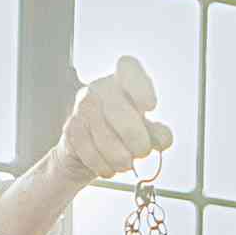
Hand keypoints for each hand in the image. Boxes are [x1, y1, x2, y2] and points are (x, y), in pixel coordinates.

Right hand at [54, 55, 172, 184]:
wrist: (89, 153)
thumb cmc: (122, 134)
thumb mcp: (145, 131)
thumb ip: (158, 134)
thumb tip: (163, 139)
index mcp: (122, 82)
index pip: (128, 67)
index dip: (140, 87)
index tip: (151, 107)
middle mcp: (100, 89)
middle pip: (118, 110)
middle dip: (136, 139)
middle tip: (143, 151)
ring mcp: (83, 107)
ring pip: (105, 138)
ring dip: (121, 158)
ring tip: (126, 162)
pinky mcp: (72, 129)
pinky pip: (91, 153)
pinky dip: (105, 167)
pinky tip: (110, 166)